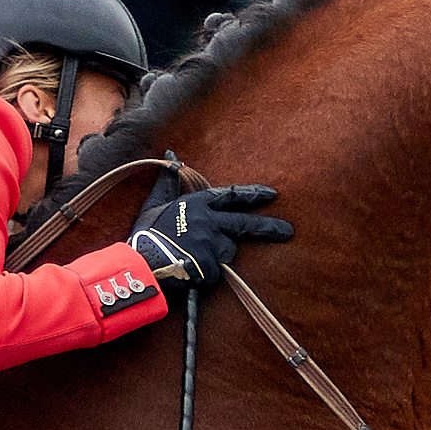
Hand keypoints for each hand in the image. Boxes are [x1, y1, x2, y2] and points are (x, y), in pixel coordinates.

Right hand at [130, 178, 294, 288]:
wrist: (140, 263)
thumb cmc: (146, 235)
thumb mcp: (155, 204)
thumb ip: (168, 182)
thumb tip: (171, 155)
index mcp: (198, 204)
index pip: (233, 196)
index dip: (253, 194)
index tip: (272, 194)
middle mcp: (209, 221)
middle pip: (246, 224)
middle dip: (270, 227)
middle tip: (290, 231)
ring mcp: (212, 244)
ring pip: (227, 251)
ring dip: (217, 255)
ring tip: (192, 257)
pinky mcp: (211, 266)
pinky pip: (217, 271)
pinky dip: (207, 273)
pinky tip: (190, 271)